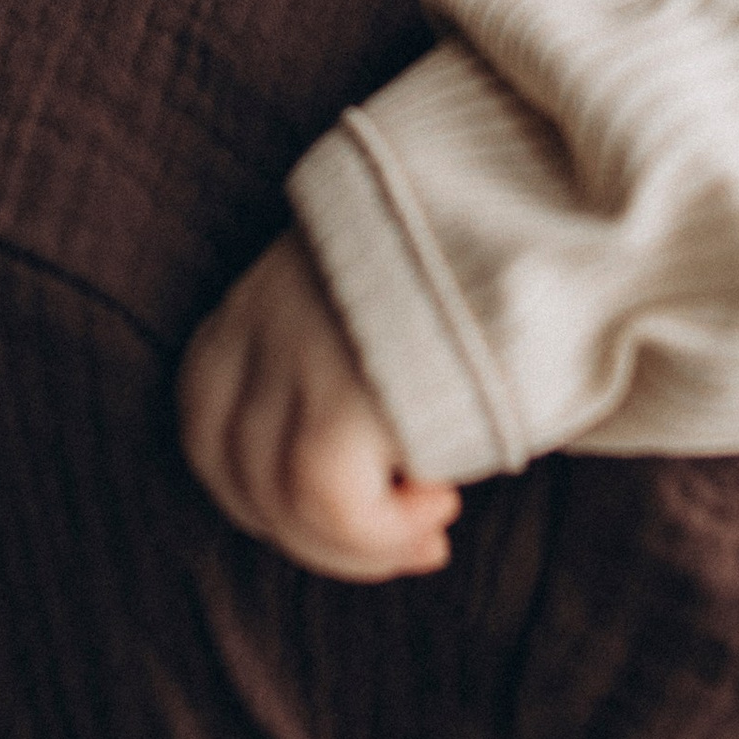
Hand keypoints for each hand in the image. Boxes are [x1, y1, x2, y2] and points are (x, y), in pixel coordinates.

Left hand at [178, 232, 462, 581]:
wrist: (532, 193)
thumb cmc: (479, 249)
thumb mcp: (382, 288)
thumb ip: (344, 348)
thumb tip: (363, 455)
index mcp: (254, 297)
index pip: (207, 420)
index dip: (266, 487)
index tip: (343, 514)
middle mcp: (256, 323)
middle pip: (233, 471)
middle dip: (310, 533)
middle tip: (406, 545)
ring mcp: (289, 354)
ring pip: (278, 499)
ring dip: (358, 544)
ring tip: (435, 526)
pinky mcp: (335, 390)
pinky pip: (327, 503)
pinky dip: (378, 532)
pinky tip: (438, 505)